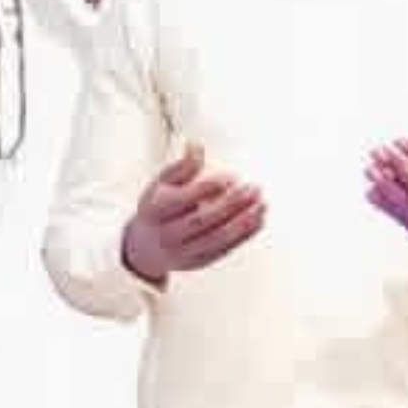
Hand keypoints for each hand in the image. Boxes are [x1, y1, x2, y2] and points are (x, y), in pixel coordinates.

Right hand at [122, 143, 265, 284]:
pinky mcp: (200, 262)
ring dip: (243, 221)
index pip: (182, 200)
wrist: (145, 248)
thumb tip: (196, 145)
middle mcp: (167, 234)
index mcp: (154, 211)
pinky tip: (258, 219)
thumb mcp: (160, 185)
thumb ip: (181, 167)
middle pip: (202, 220)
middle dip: (231, 205)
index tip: (231, 176)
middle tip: (253, 188)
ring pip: (217, 238)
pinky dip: (244, 234)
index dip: (208, 188)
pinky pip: (226, 249)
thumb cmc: (157, 209)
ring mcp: (184, 252)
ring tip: (262, 203)